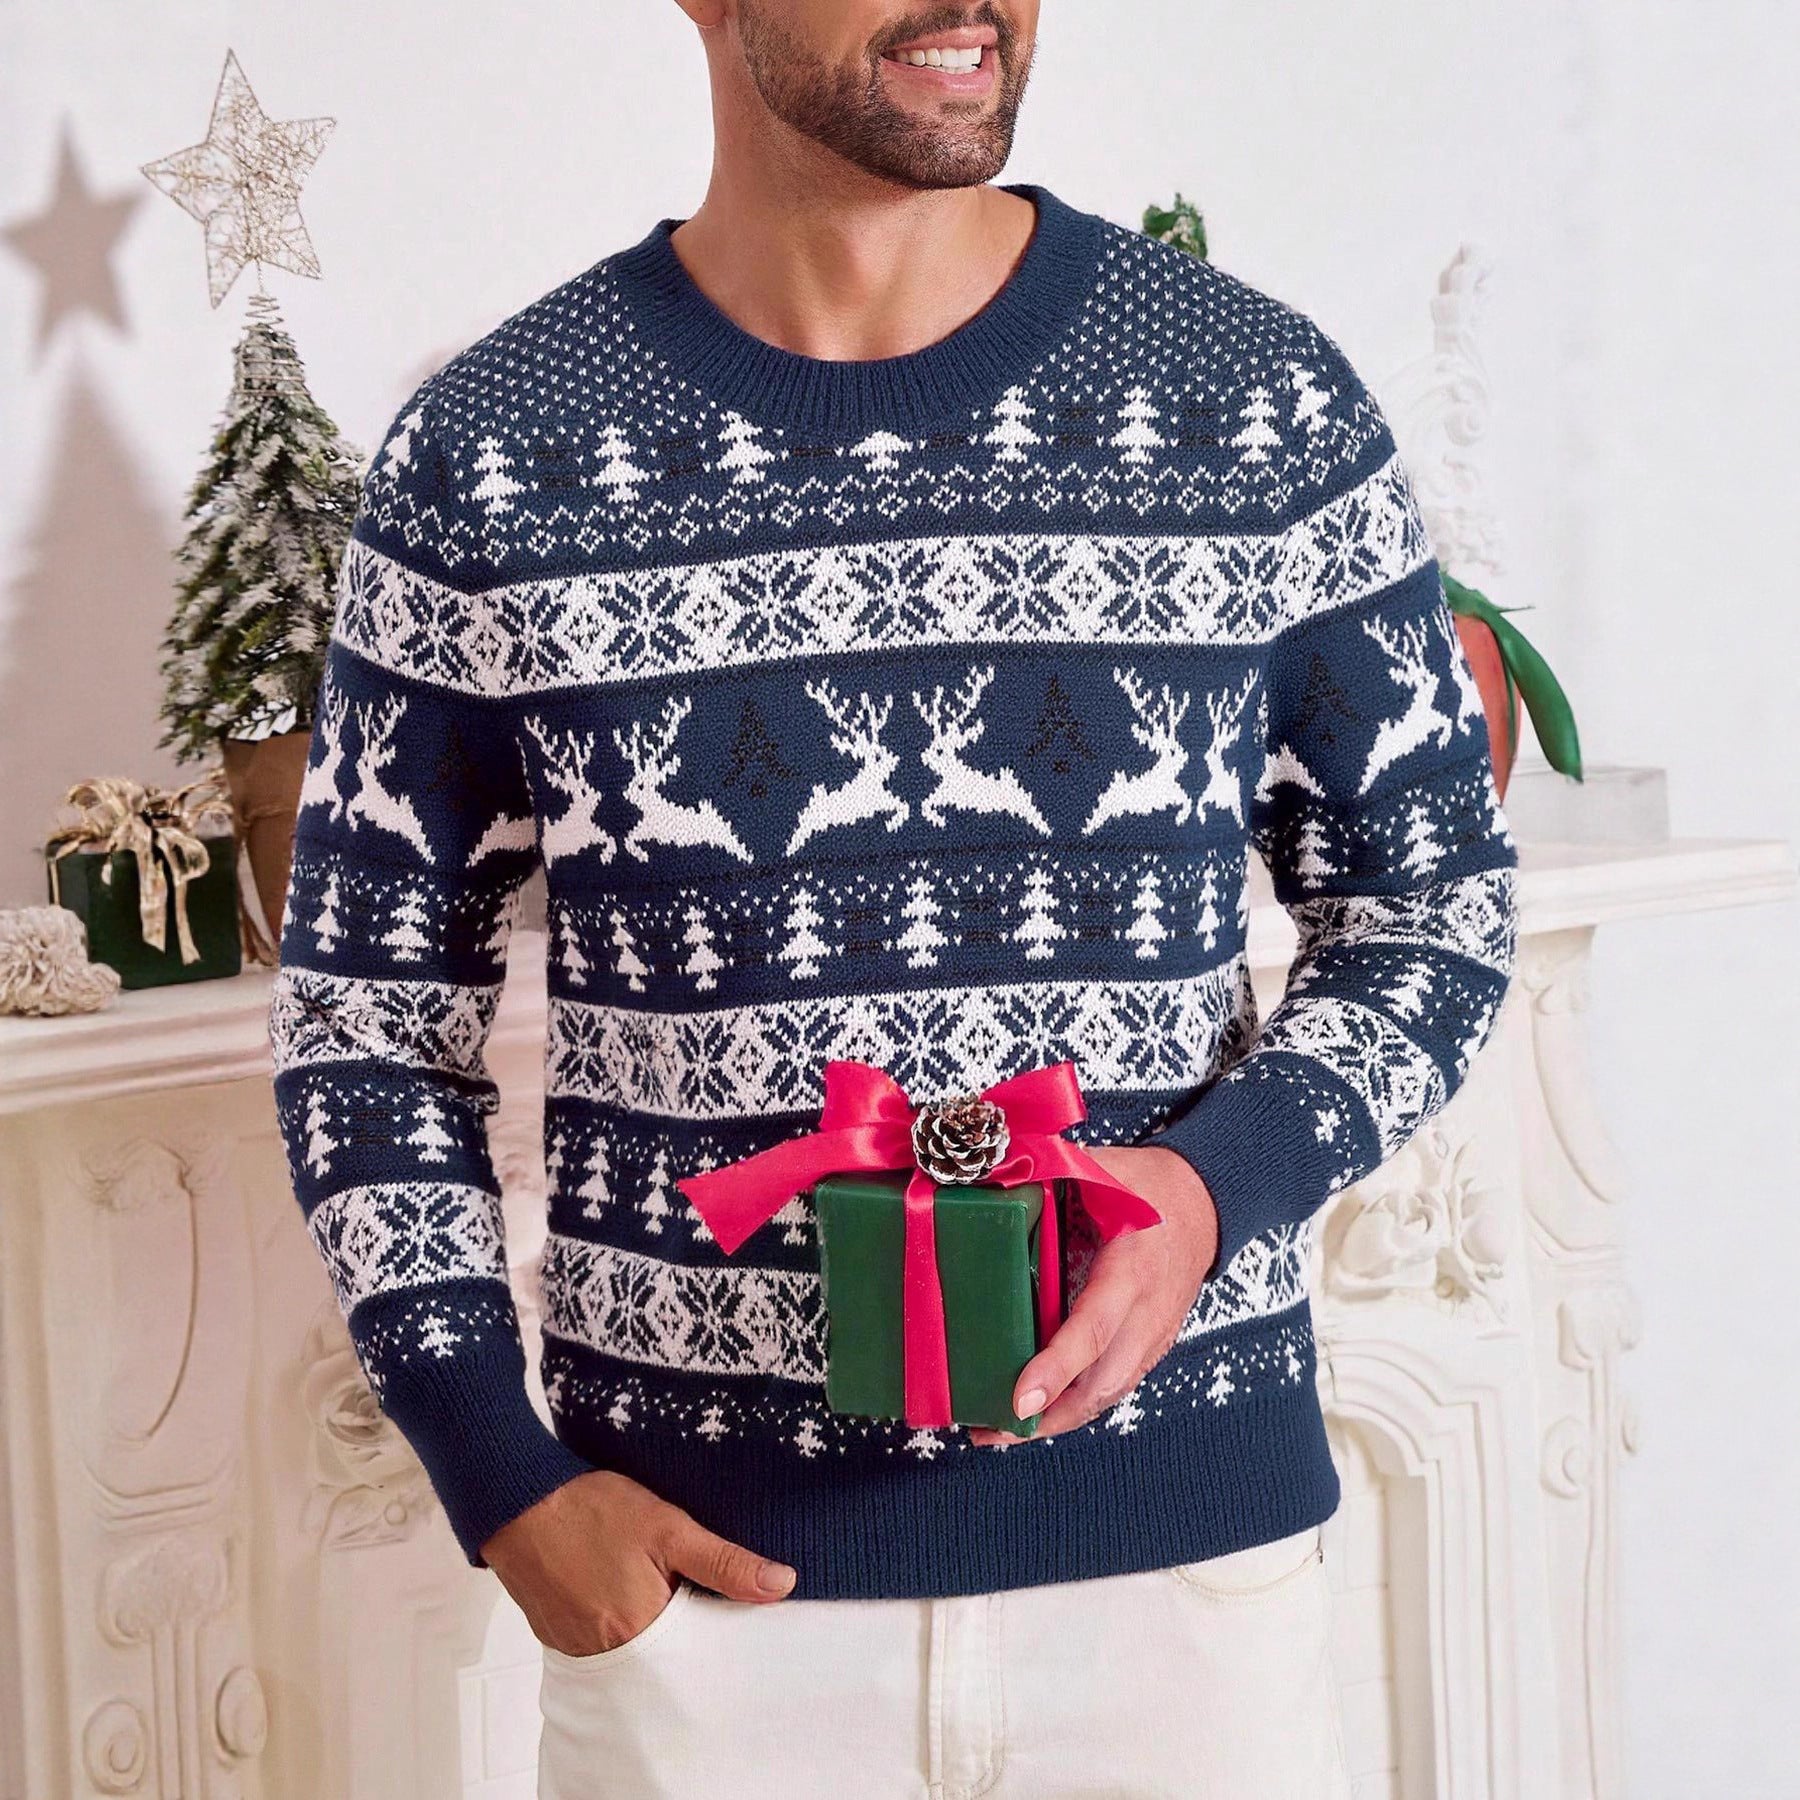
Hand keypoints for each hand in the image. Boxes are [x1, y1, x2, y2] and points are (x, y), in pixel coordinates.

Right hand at [479, 1469, 796, 1655]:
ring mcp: (577, 1646)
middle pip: (665, 1654)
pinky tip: (618, 1583)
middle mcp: (607, 1652)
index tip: (726, 1598)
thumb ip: (725, 1562)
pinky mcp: (556, 1635)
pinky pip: (599, 1639)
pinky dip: (615, 1618)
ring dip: (648, 1620)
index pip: (700, 1648)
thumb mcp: (669, 1527)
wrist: (518, 1498)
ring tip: (650, 1578)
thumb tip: (781, 1584)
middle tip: (684, 1581)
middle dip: (682, 1622)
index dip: (717, 1622)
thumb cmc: (591, 1508)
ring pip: (633, 1647)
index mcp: (642, 1631)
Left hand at [967, 1144, 1218, 1446]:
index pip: (1093, 1328)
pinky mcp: (1150, 1345)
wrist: (1206, 1203)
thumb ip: (1050, 1178)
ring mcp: (1154, 1335)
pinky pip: (1112, 1385)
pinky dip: (1076, 1405)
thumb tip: (990, 1181)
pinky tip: (1037, 1413)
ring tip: (1000, 1432)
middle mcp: (1147, 1313)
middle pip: (1102, 1384)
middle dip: (1047, 1417)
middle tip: (991, 1430)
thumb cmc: (1148, 1186)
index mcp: (1132, 1270)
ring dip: (1057, 1420)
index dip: (1056, 1367)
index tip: (1019, 1399)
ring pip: (1107, 1395)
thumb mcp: (1103, 1171)